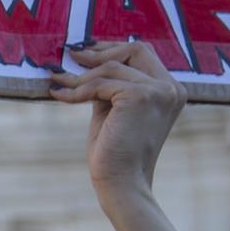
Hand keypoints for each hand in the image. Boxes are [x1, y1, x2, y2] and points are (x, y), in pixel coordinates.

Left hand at [49, 41, 187, 198]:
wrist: (121, 182)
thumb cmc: (114, 152)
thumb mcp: (112, 109)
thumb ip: (108, 84)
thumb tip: (84, 58)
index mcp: (169, 90)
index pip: (142, 54)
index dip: (112, 48)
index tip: (84, 51)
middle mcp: (170, 88)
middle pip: (134, 49)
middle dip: (100, 51)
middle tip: (70, 56)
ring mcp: (159, 91)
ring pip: (111, 67)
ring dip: (80, 77)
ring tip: (58, 82)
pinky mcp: (140, 96)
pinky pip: (99, 83)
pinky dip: (76, 90)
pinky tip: (59, 95)